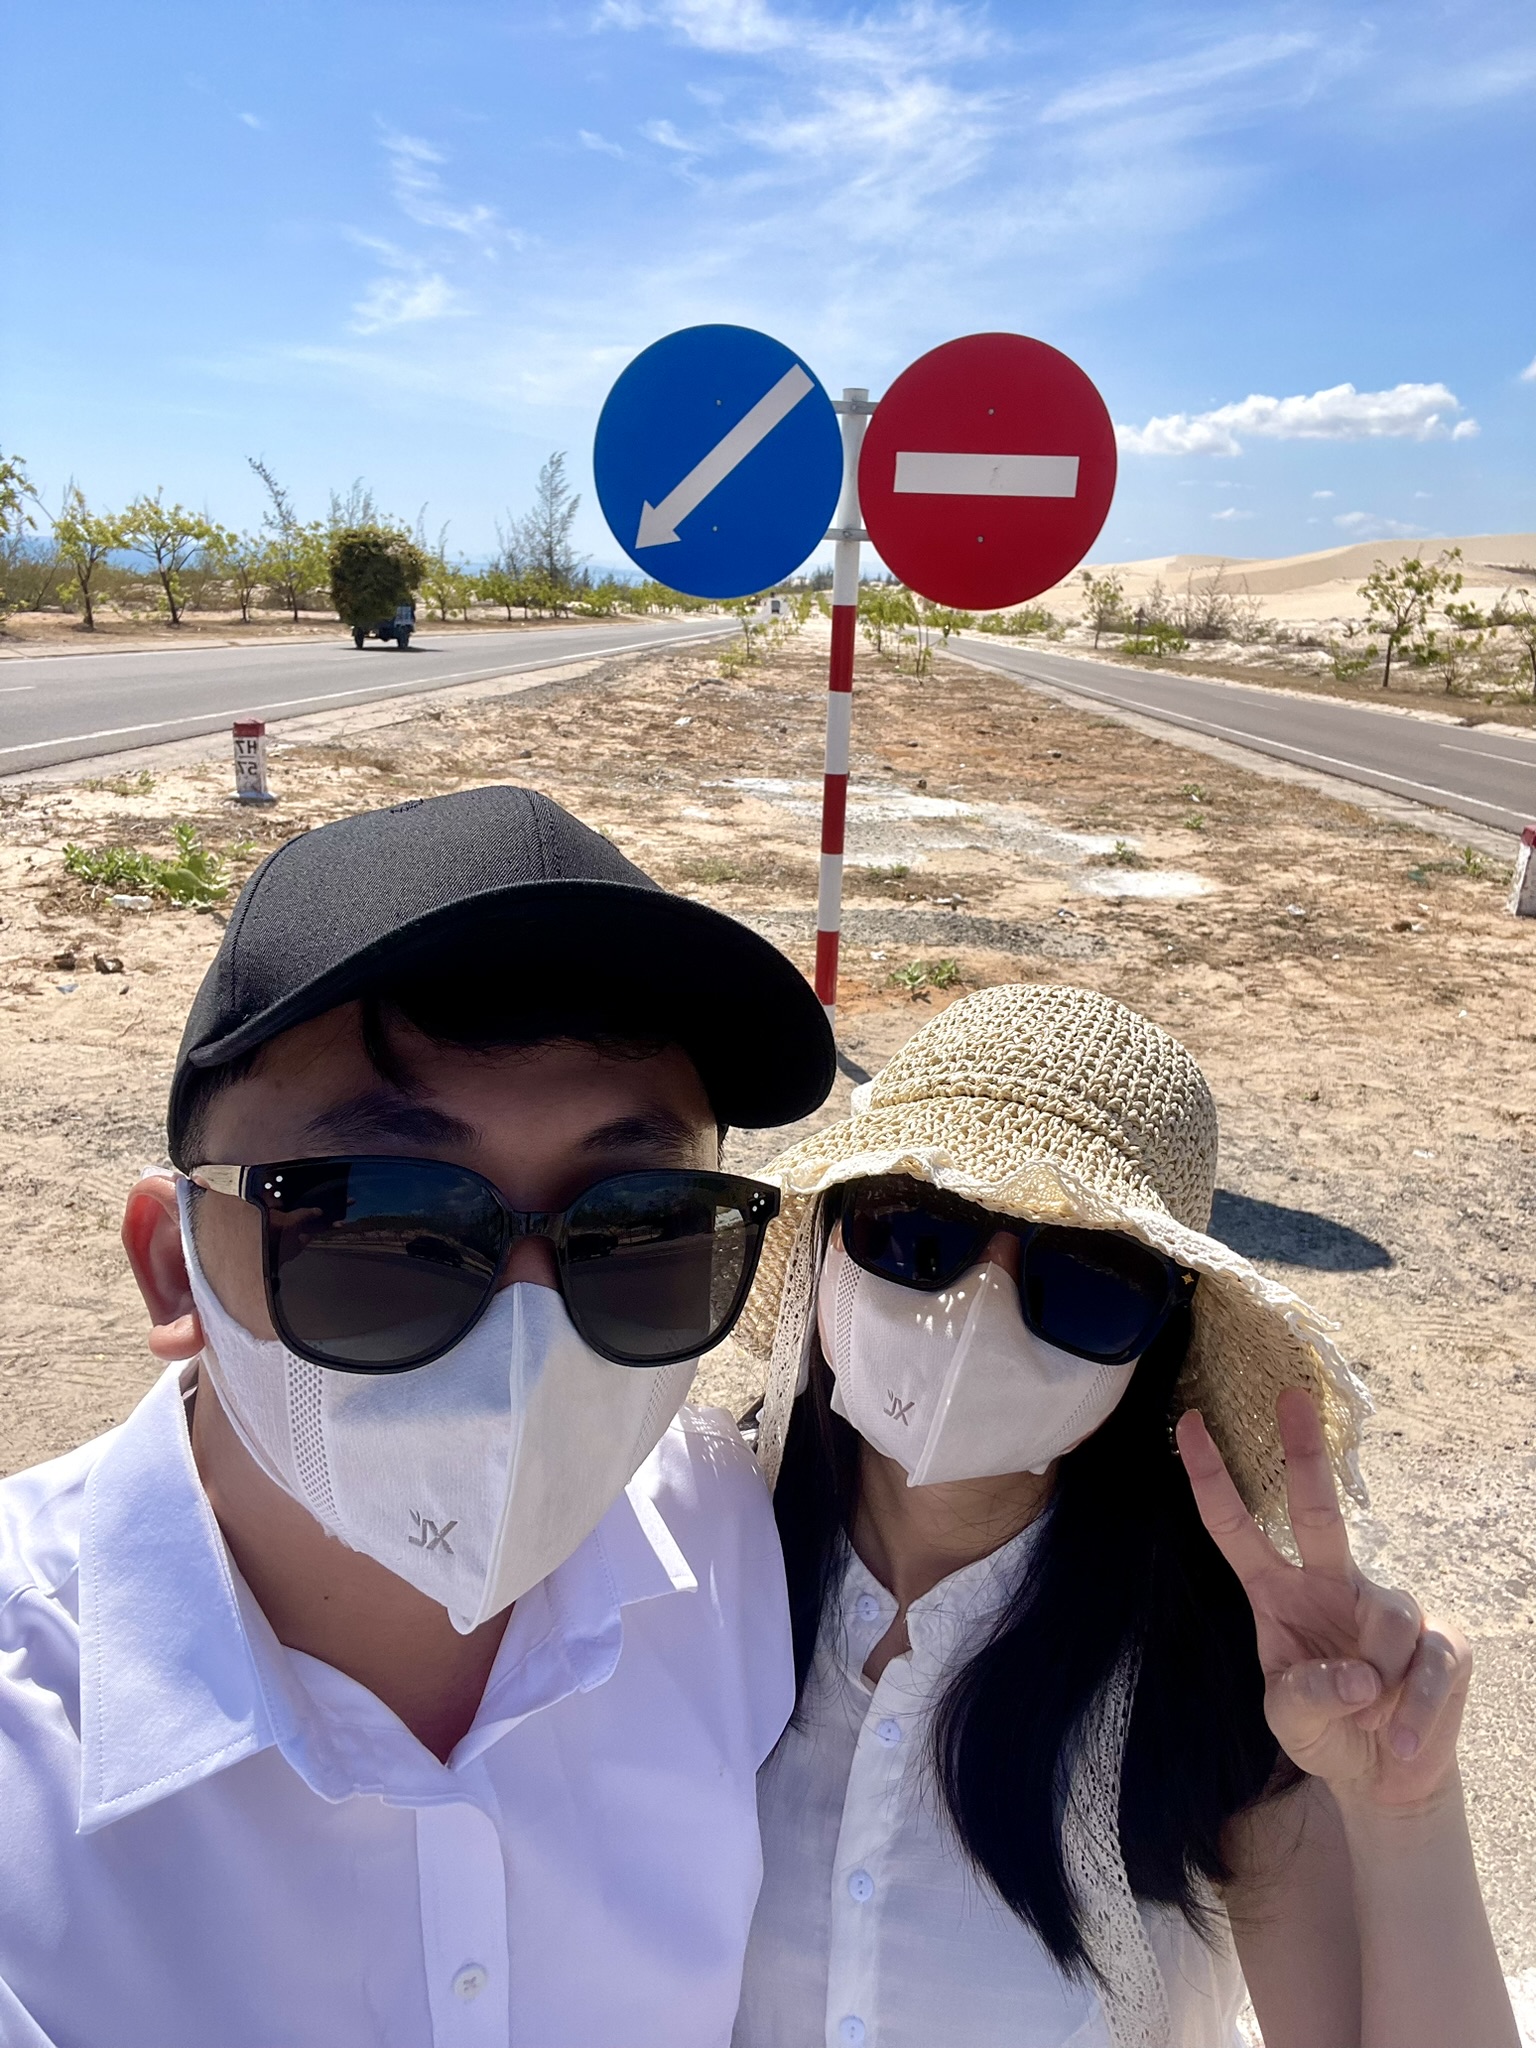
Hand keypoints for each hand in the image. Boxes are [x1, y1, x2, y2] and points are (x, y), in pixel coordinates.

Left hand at [1177, 1390, 1471, 1813]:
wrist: (1385, 1775)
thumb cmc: (1327, 1728)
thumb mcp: (1292, 1720)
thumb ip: (1309, 1696)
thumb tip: (1361, 1674)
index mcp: (1277, 1591)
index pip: (1235, 1526)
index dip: (1210, 1477)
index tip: (1188, 1421)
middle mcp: (1330, 1583)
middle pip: (1316, 1511)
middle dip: (1303, 1453)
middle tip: (1289, 1397)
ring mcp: (1388, 1607)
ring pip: (1386, 1619)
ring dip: (1376, 1683)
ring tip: (1370, 1720)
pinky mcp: (1442, 1641)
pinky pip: (1429, 1666)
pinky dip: (1414, 1713)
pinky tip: (1401, 1740)